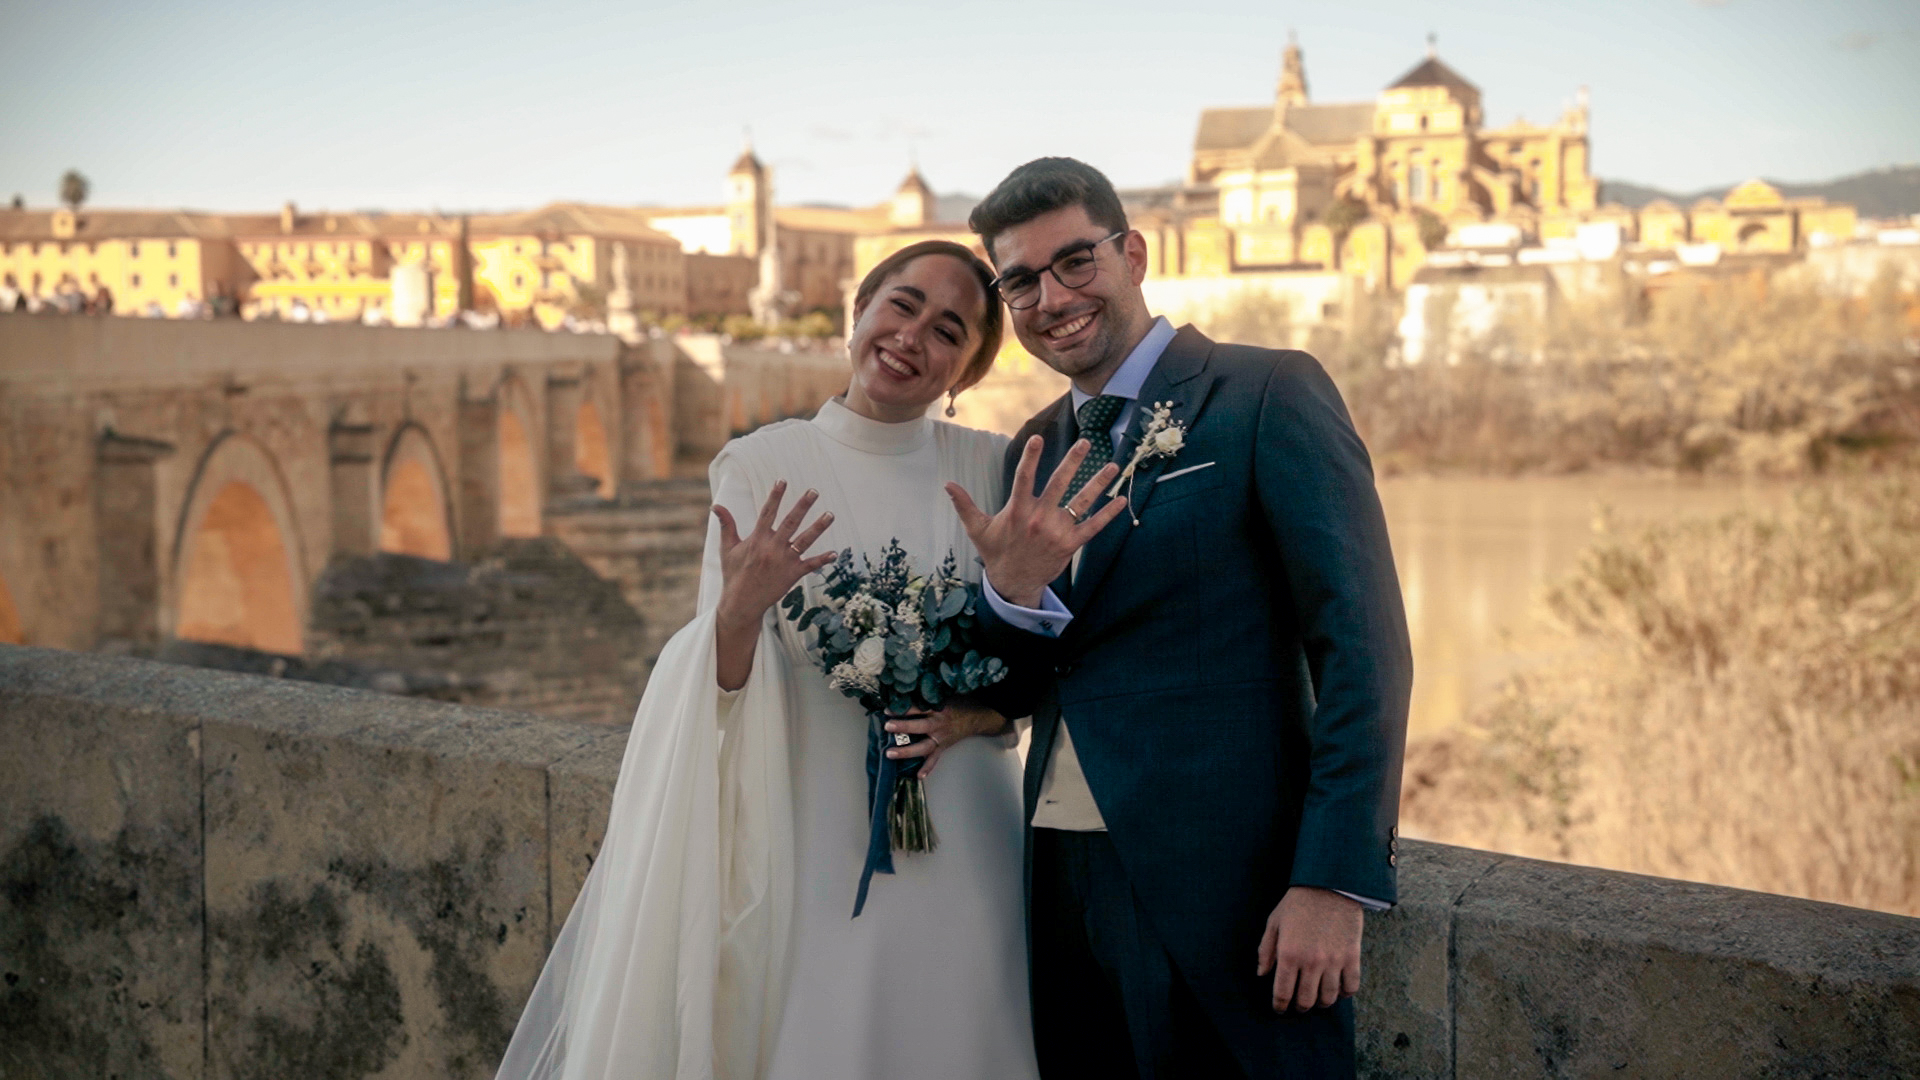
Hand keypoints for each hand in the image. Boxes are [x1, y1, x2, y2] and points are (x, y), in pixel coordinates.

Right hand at [712, 482, 835, 690]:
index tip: (782, 480)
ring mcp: (784, 561)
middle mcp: (772, 548)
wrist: (742, 603)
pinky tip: (834, 553)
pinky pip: (810, 565)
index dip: (775, 496)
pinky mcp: (792, 575)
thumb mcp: (728, 548)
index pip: (767, 512)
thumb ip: (726, 525)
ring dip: (818, 527)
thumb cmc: (734, 574)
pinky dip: (822, 560)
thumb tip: (715, 505)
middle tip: (814, 491)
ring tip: (830, 514)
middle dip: (803, 506)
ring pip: (805, 541)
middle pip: (790, 522)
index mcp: (757, 539)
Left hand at [882, 700, 1008, 777]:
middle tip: (888, 727)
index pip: (918, 708)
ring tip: (890, 753)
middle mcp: (938, 724)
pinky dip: (927, 768)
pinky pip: (934, 759)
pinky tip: (919, 775)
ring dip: (907, 751)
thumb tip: (904, 695)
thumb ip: (926, 698)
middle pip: (920, 726)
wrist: (975, 718)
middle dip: (904, 727)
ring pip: (923, 746)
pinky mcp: (943, 747)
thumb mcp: (943, 697)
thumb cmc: (956, 705)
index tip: (888, 710)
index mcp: (937, 709)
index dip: (903, 708)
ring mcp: (941, 738)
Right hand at [946, 435, 1128, 606]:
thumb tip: (947, 484)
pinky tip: (1121, 500)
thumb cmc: (996, 552)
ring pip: (1081, 503)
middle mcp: (1039, 519)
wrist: (1014, 584)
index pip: (1023, 478)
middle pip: (1059, 484)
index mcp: (1017, 511)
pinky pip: (1092, 527)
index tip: (1037, 438)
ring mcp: (1057, 532)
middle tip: (1086, 442)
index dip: (1031, 457)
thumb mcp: (977, 529)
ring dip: (1098, 483)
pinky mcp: (1070, 545)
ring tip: (1112, 465)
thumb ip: (964, 505)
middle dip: (1073, 461)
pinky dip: (1108, 515)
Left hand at [1256, 887, 1362, 1011]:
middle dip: (1299, 1007)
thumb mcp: (1274, 922)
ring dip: (1321, 1003)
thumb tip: (1262, 974)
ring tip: (1317, 999)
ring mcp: (1334, 961)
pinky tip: (1338, 990)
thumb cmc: (1298, 902)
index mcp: (1289, 954)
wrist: (1330, 884)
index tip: (1280, 1009)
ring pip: (1328, 998)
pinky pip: (1351, 987)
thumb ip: (1266, 950)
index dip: (1280, 1005)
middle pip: (1306, 1001)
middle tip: (1298, 1005)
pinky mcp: (1352, 957)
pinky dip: (1344, 994)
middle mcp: (1311, 963)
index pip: (1283, 993)